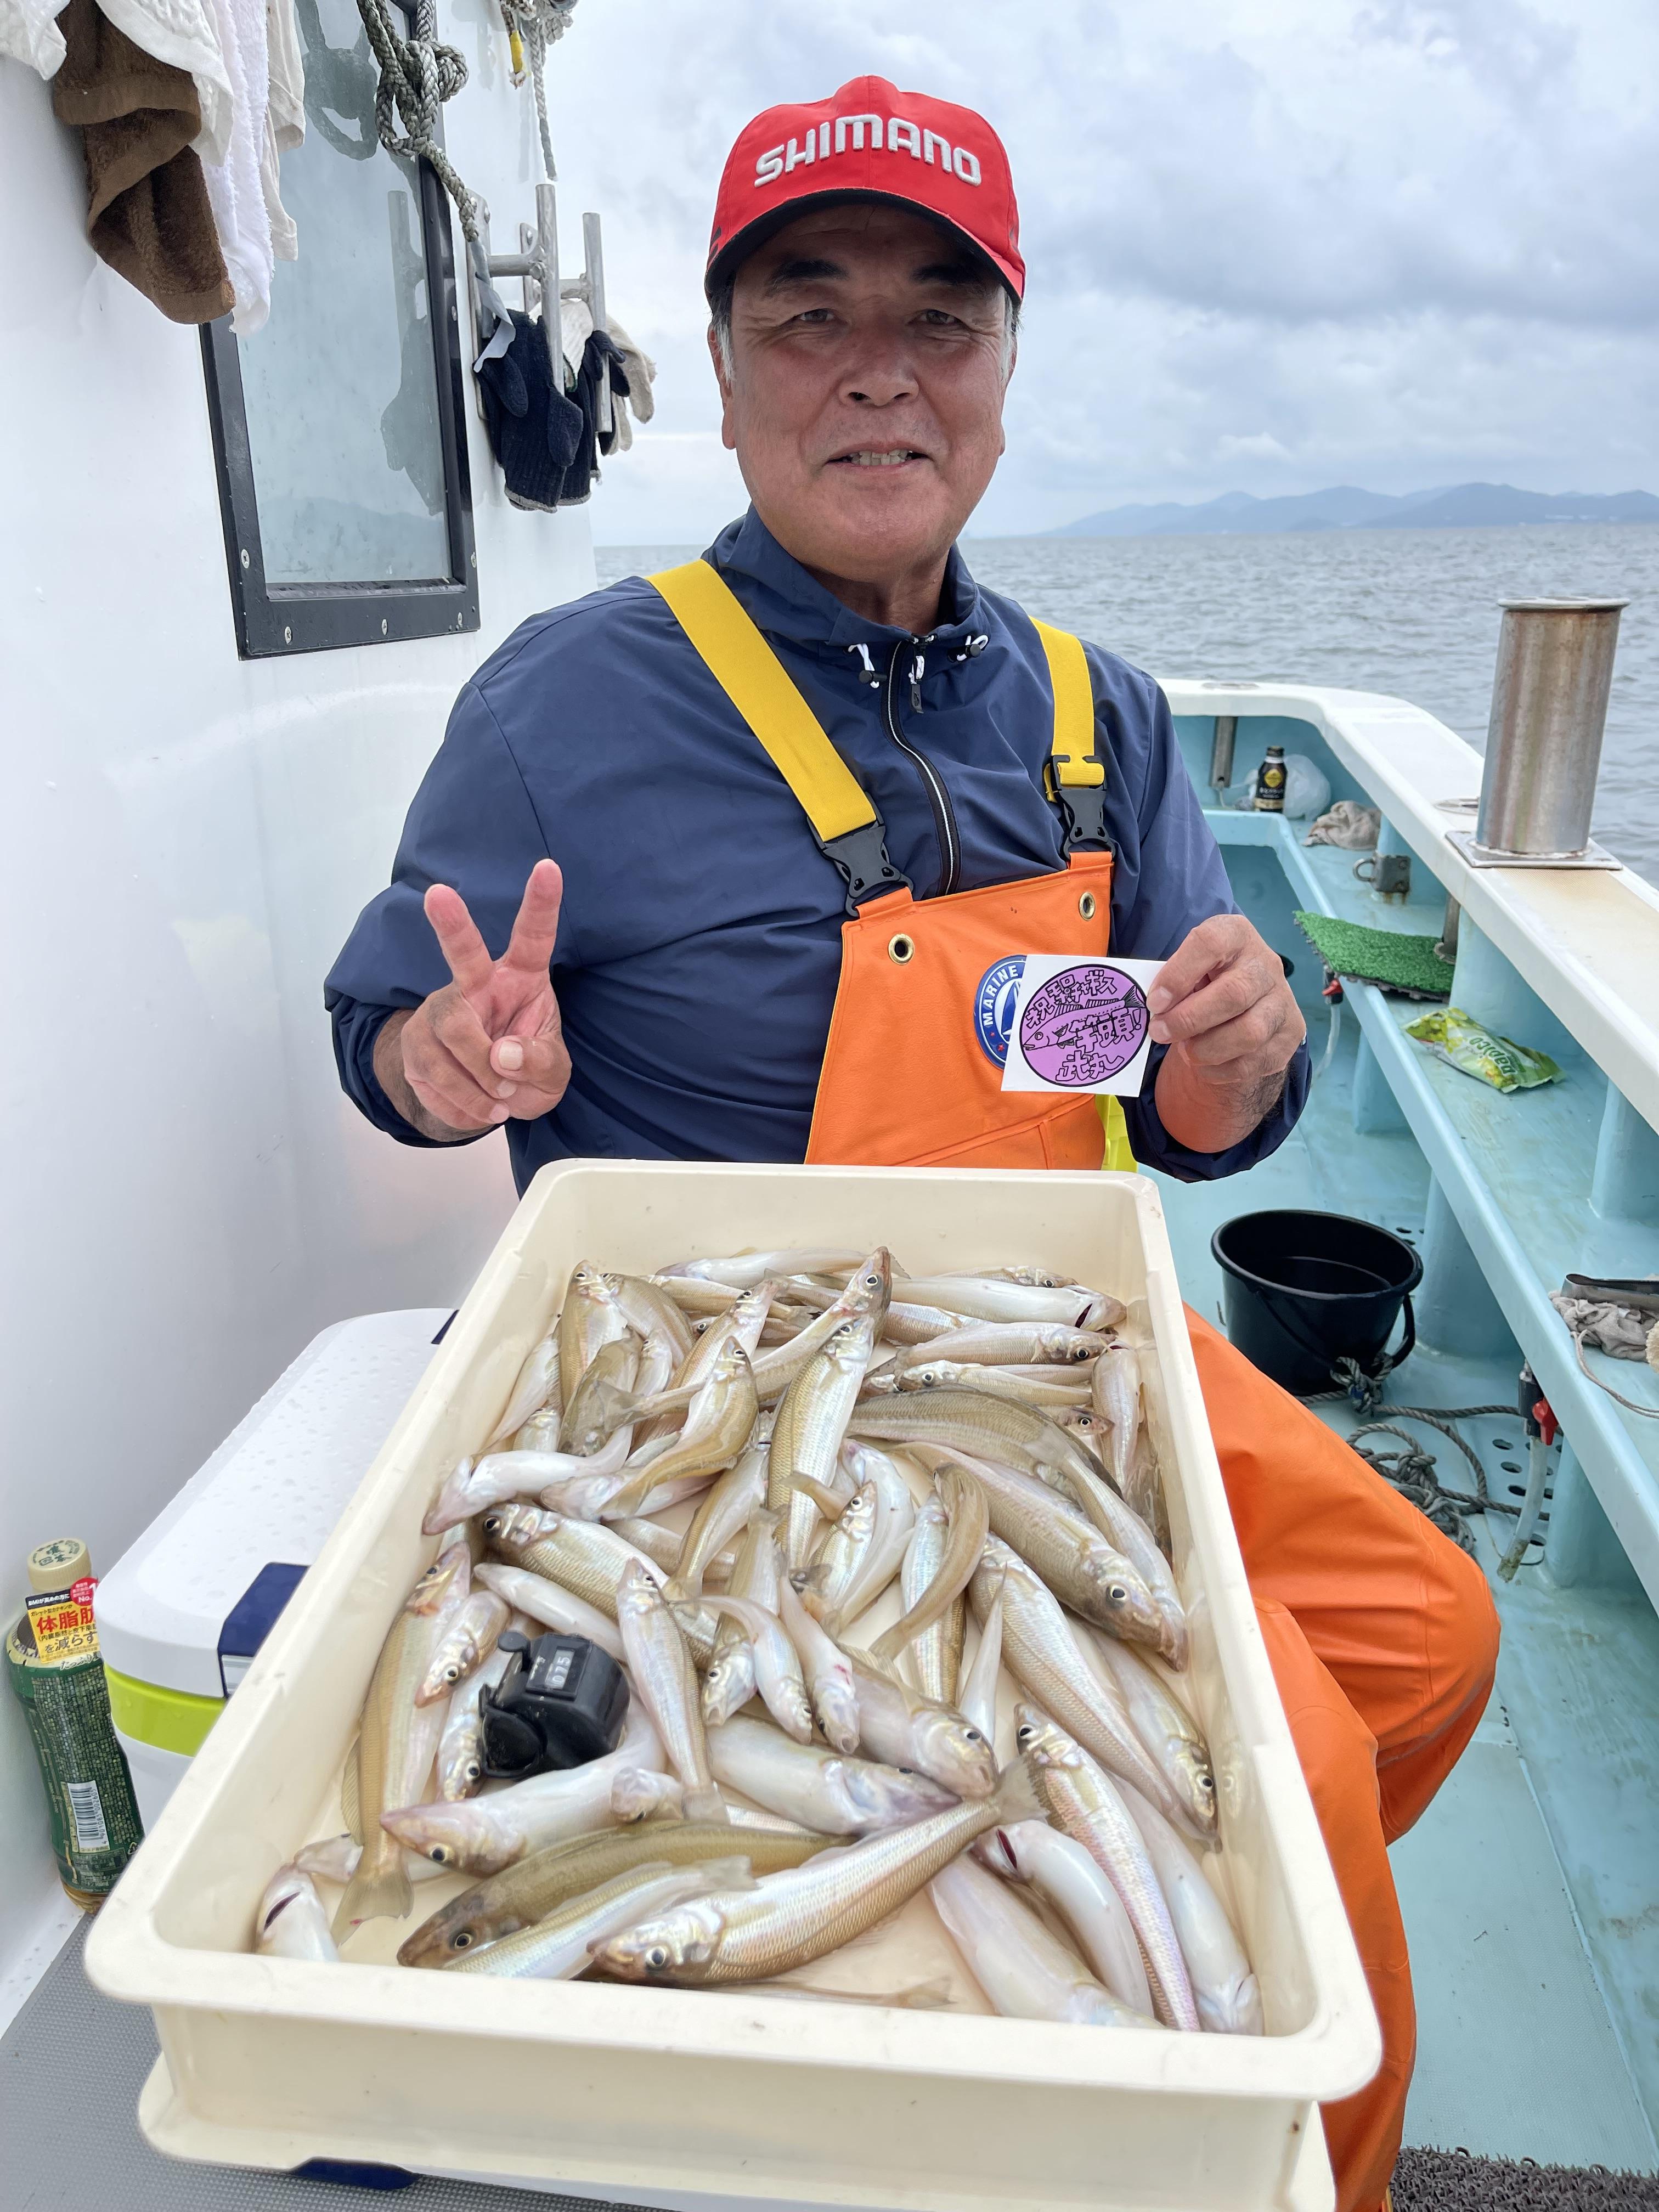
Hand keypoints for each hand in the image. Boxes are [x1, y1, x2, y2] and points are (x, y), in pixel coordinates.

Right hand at [375, 860, 569, 1138]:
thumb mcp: (551, 1074)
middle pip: (463, 957)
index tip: (548, 866)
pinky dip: (464, 1104)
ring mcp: (439, 1012)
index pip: (532, 937)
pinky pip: (435, 1076)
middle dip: (451, 925)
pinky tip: (480, 1106)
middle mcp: (475, 985)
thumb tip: (503, 1056)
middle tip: (439, 894)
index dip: (541, 903)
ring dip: (482, 1080)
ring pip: (454, 1035)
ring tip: (502, 1100)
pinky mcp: (413, 1045)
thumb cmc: (527, 1071)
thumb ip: (540, 1062)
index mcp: (520, 978)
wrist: (486, 1104)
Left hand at [1146, 914, 1305, 1153]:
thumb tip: (1149, 1009)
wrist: (1246, 1006)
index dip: (1179, 974)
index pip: (1211, 943)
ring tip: (1184, 1050)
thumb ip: (1170, 981)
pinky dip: (1220, 1068)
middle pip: (1234, 994)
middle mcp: (1266, 964)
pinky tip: (1203, 1063)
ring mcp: (1283, 1000)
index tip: (1153, 1001)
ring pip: (1248, 1033)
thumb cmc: (1203, 982)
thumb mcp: (1187, 970)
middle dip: (1189, 1019)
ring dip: (1206, 1048)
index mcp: (1236, 935)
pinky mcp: (1290, 1035)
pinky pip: (1254, 1061)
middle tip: (1158, 1032)